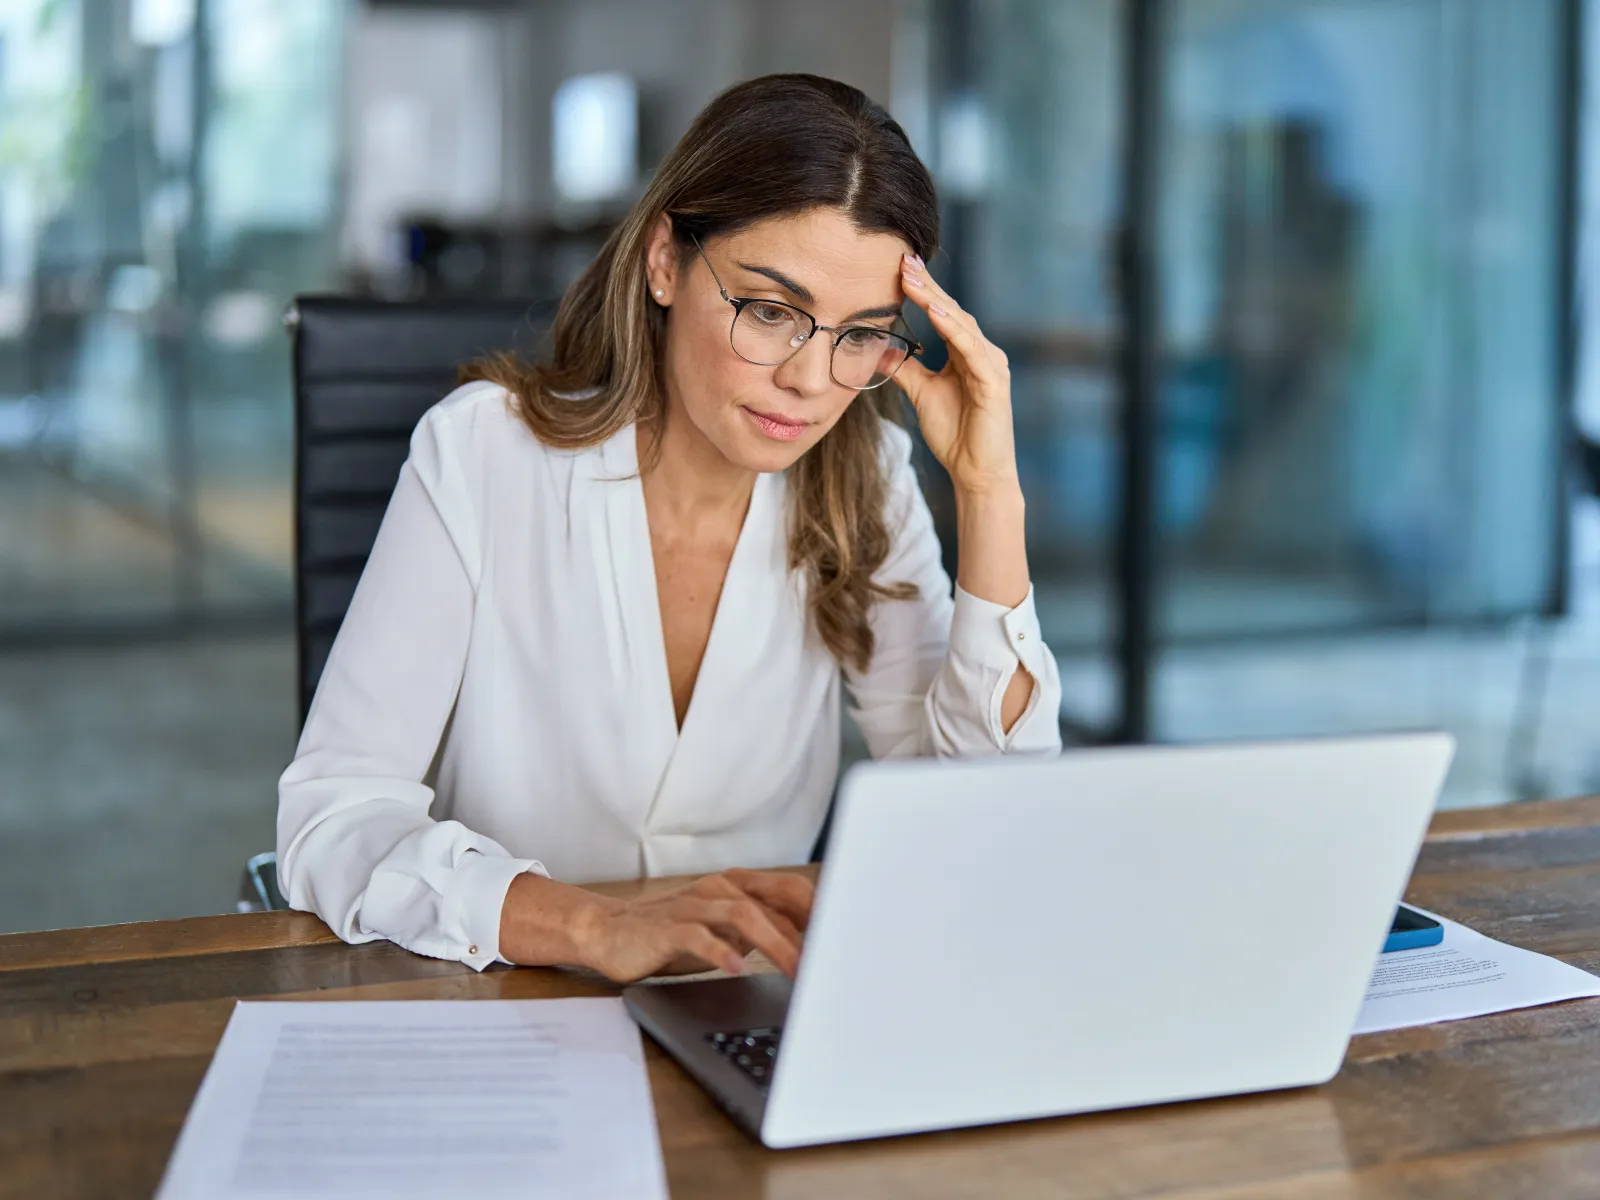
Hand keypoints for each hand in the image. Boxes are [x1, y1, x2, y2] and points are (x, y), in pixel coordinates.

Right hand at [574, 869, 812, 983]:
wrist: (610, 933)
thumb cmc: (673, 936)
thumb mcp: (724, 933)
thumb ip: (761, 932)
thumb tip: (809, 950)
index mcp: (738, 886)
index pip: (791, 892)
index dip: (822, 914)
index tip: (849, 938)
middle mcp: (720, 888)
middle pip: (775, 901)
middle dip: (808, 930)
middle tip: (831, 960)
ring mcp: (694, 905)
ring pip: (744, 915)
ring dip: (775, 943)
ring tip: (796, 970)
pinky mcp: (668, 927)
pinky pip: (699, 936)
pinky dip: (721, 951)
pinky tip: (737, 968)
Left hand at [895, 253, 1019, 498]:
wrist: (976, 472)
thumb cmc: (956, 434)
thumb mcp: (922, 394)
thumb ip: (906, 369)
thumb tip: (883, 348)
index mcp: (967, 353)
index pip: (944, 314)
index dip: (923, 291)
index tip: (899, 267)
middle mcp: (983, 353)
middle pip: (953, 311)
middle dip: (928, 286)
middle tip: (905, 260)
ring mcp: (991, 366)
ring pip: (962, 325)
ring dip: (937, 301)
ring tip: (914, 280)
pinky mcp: (994, 383)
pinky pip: (972, 351)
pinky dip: (954, 330)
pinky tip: (937, 314)